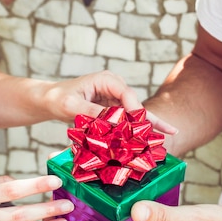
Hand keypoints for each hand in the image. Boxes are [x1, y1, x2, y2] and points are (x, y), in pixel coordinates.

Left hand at [41, 71, 177, 134]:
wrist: (50, 101)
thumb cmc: (58, 99)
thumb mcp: (71, 106)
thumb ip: (92, 112)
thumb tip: (112, 123)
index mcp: (107, 80)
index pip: (127, 94)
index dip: (136, 111)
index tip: (141, 128)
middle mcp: (115, 87)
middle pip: (136, 105)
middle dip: (151, 120)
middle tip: (171, 132)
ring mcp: (116, 99)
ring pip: (135, 115)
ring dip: (146, 128)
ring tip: (167, 137)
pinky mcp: (113, 111)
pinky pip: (127, 122)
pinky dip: (136, 132)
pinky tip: (152, 141)